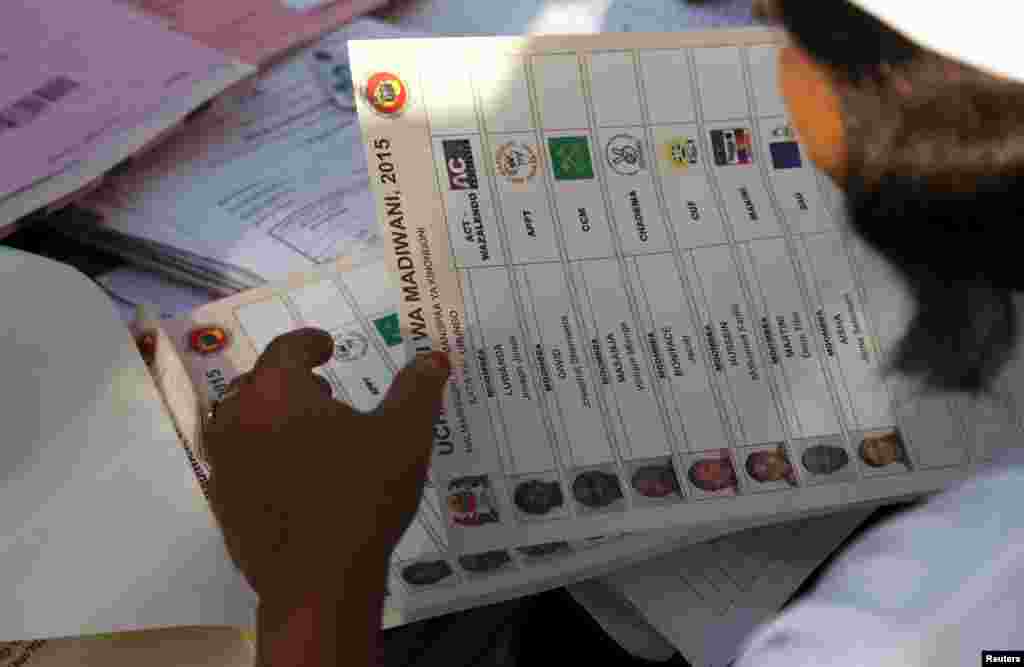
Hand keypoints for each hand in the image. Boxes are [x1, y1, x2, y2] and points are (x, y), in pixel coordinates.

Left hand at [203, 328, 449, 608]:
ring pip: (241, 422)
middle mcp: (237, 419)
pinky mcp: (223, 503)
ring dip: (270, 416)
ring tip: (309, 431)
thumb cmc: (362, 496)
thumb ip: (417, 389)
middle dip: (289, 380)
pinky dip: (262, 454)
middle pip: (258, 383)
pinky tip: (295, 476)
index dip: (309, 343)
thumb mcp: (403, 436)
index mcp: (276, 392)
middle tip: (323, 390)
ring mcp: (224, 463)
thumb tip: (434, 357)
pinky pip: (238, 462)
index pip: (286, 349)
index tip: (326, 346)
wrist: (319, 582)